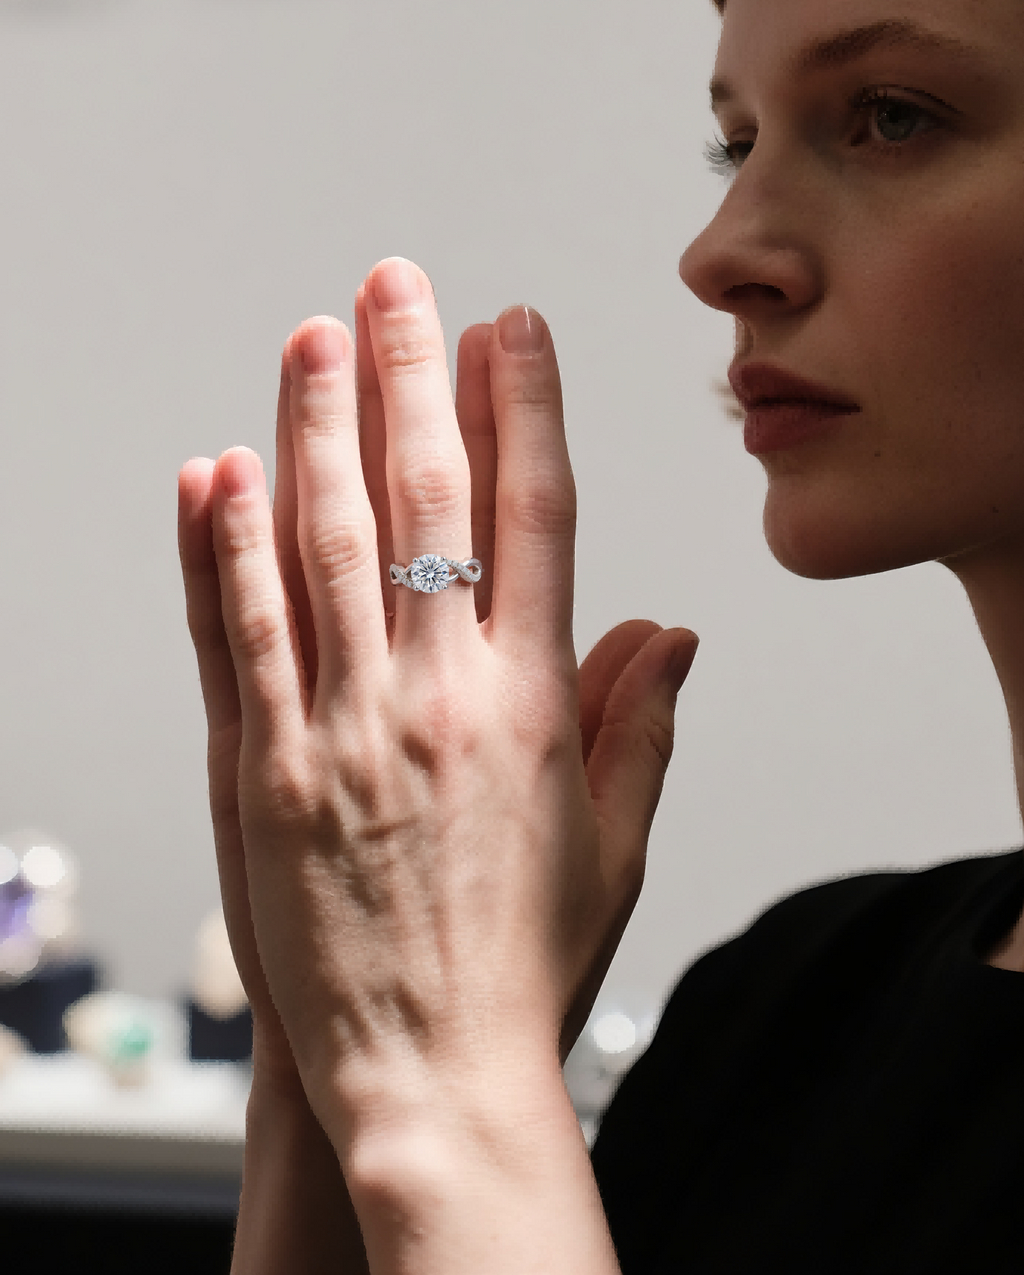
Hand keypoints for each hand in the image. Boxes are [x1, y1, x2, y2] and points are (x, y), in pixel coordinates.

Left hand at [182, 255, 696, 1166]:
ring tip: (309, 337)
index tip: (515, 328)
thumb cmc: (526, 959)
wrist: (429, 1073)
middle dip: (410, 376)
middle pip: (421, 502)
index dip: (524, 410)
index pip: (532, 518)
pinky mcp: (258, 773)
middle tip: (396, 284)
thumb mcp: (616, 843)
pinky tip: (216, 469)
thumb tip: (675, 627)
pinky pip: (233, 635)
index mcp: (532, 704)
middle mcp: (436, 697)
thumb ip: (642, 724)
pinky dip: (219, 546)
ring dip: (312, 428)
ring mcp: (339, 730)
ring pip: (317, 545)